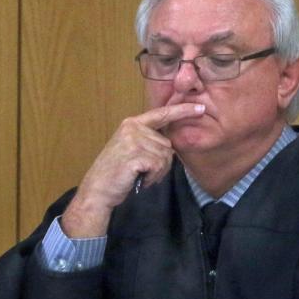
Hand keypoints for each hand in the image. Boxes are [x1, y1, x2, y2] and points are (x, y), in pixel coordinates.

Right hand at [61, 103, 204, 236]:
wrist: (98, 190)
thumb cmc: (116, 173)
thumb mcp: (130, 148)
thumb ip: (147, 140)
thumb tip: (169, 145)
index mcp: (132, 124)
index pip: (162, 114)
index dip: (183, 110)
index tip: (201, 108)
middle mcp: (133, 128)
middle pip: (167, 145)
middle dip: (161, 163)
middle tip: (143, 171)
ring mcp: (134, 140)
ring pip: (166, 157)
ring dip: (157, 172)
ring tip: (139, 175)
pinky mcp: (136, 155)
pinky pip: (159, 166)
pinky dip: (153, 177)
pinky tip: (140, 179)